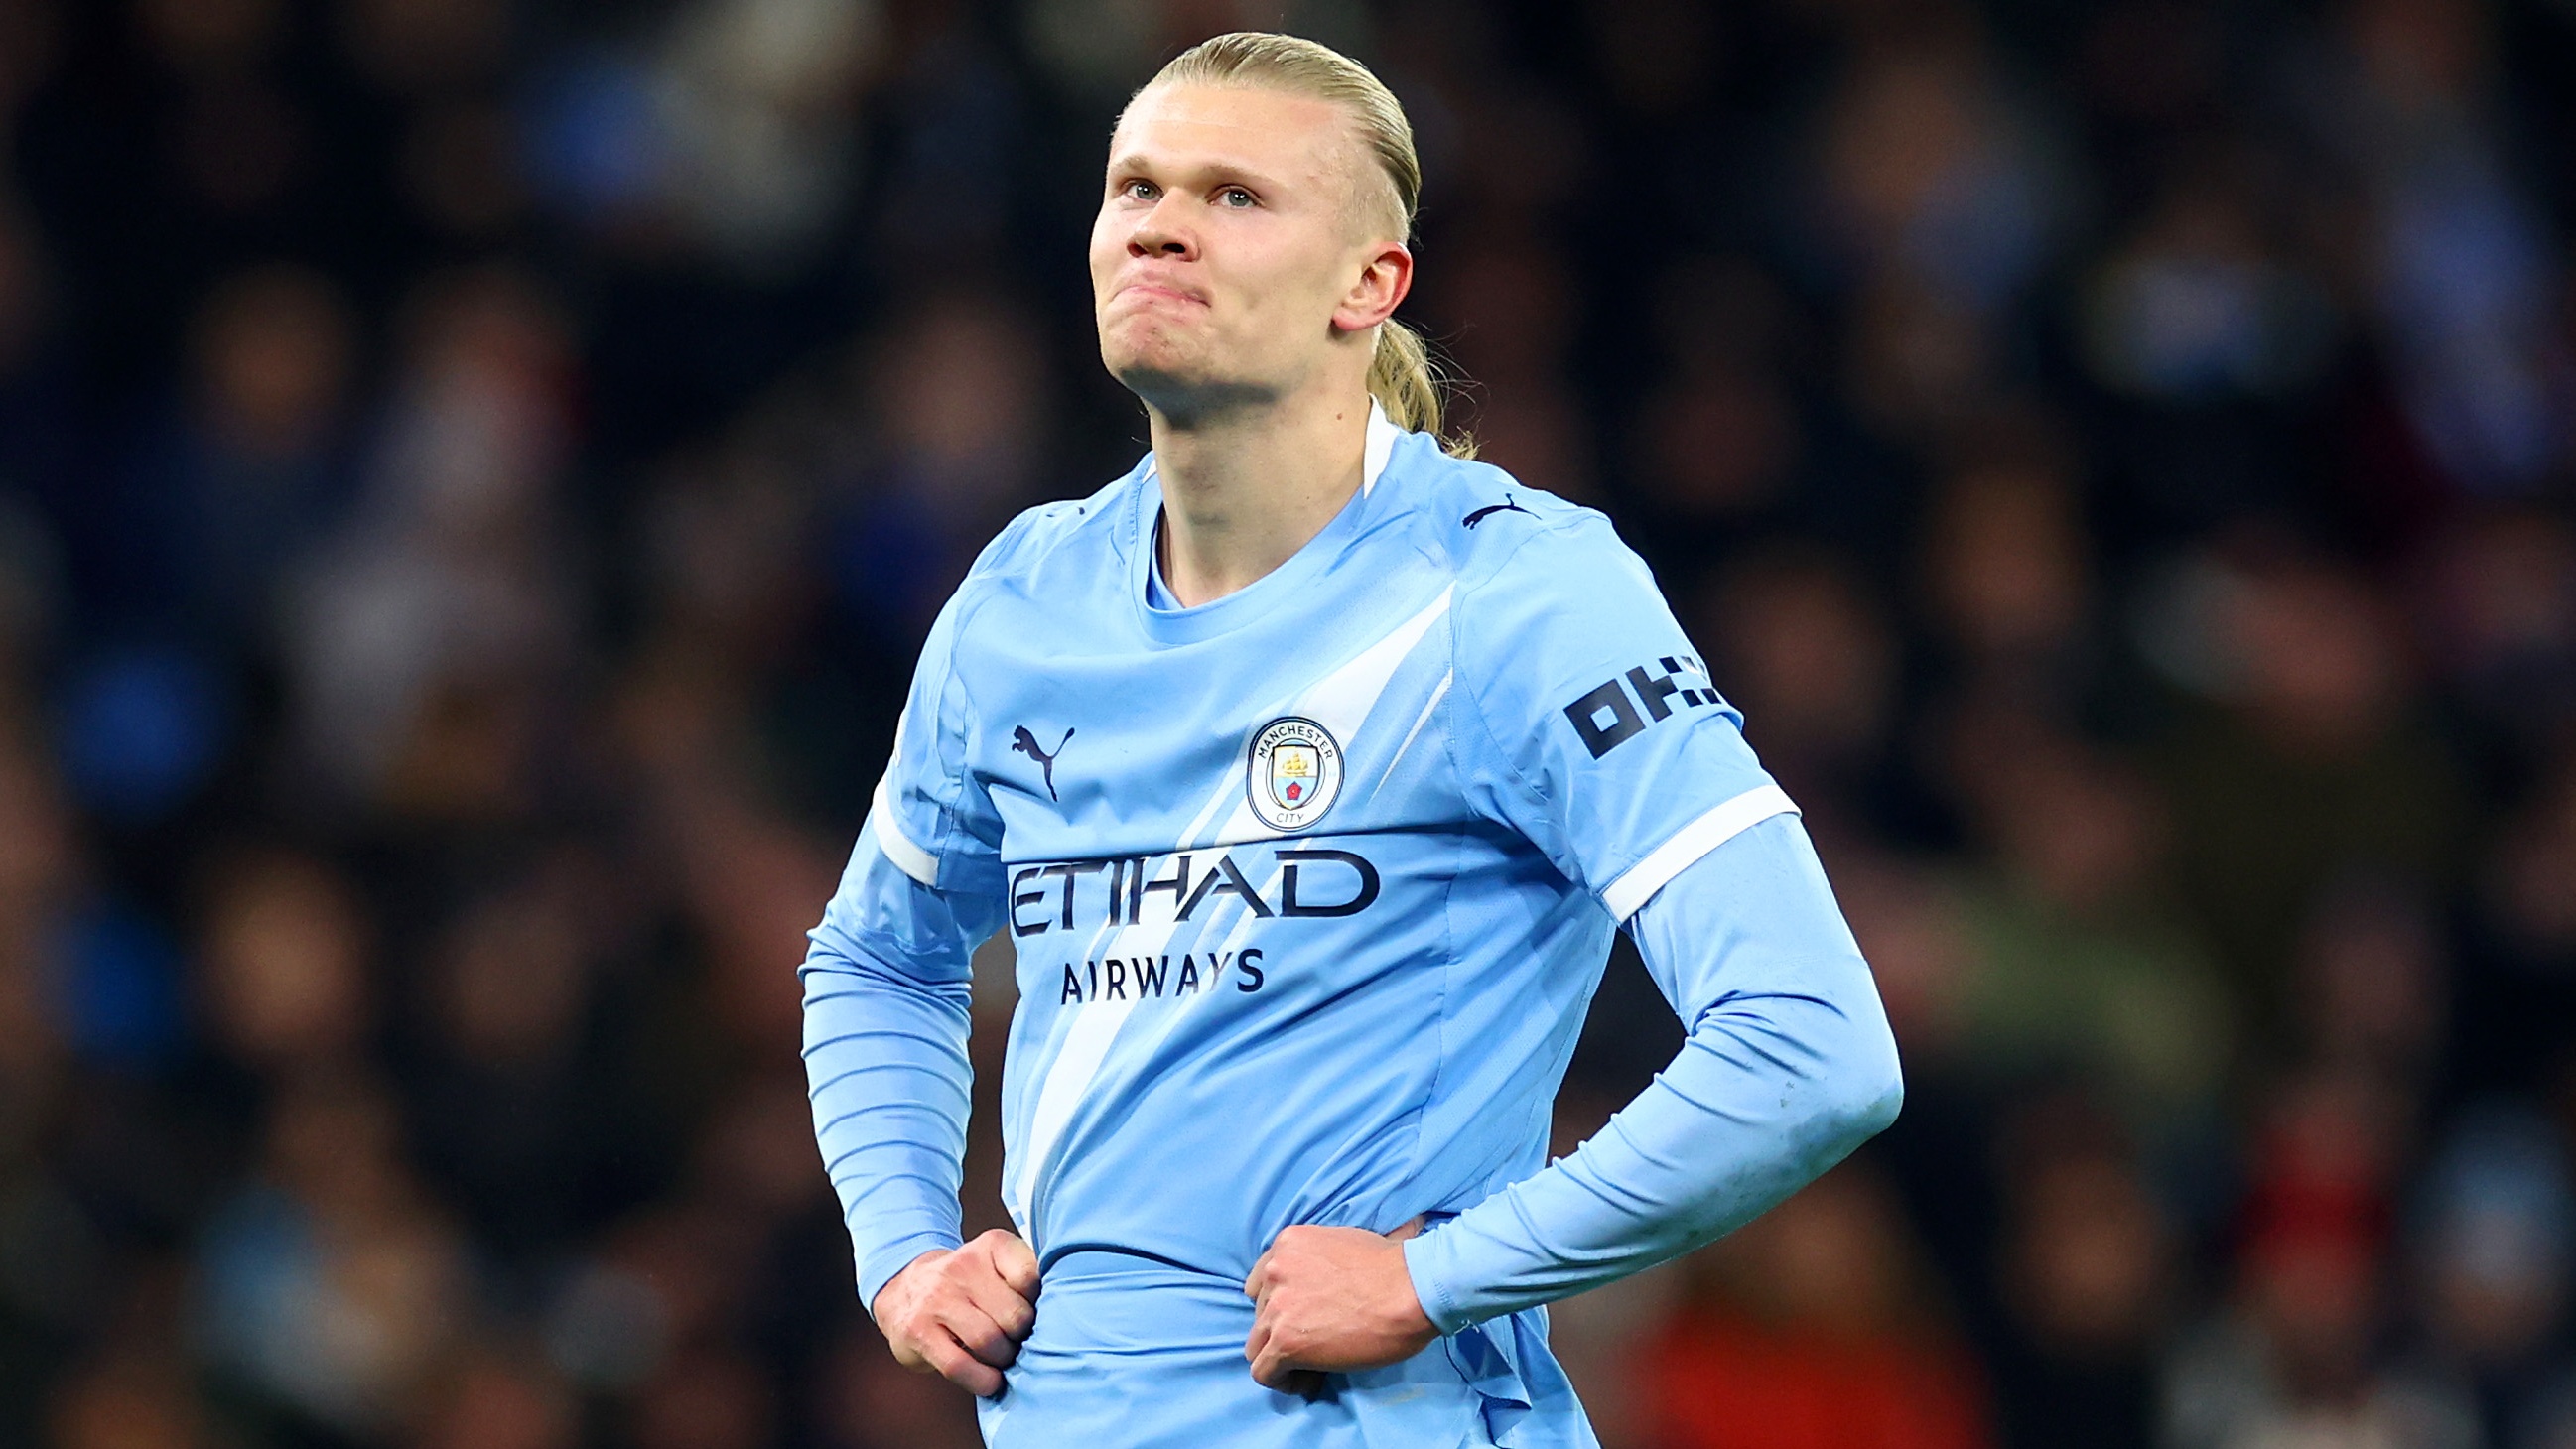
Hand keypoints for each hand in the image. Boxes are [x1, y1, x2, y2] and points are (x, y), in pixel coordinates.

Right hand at [871, 1229, 1040, 1397]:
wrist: (904, 1289)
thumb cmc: (967, 1284)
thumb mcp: (998, 1264)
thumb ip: (1028, 1278)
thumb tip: (1065, 1312)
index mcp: (991, 1246)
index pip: (1032, 1277)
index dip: (1041, 1304)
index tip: (1036, 1312)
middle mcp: (962, 1267)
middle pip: (1015, 1316)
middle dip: (1024, 1338)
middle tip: (1020, 1342)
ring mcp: (937, 1299)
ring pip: (989, 1341)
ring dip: (1004, 1359)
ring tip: (1003, 1357)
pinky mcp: (918, 1332)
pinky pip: (959, 1365)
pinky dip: (981, 1380)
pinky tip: (990, 1380)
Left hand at [1242, 1219, 1436, 1392]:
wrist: (1411, 1289)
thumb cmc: (1394, 1264)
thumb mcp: (1345, 1241)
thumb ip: (1321, 1258)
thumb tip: (1331, 1268)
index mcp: (1288, 1243)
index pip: (1261, 1282)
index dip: (1280, 1305)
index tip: (1305, 1318)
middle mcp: (1275, 1271)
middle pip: (1259, 1314)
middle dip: (1284, 1329)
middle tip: (1316, 1342)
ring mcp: (1277, 1308)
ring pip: (1256, 1345)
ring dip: (1281, 1356)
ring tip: (1312, 1366)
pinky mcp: (1286, 1342)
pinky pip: (1264, 1373)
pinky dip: (1283, 1381)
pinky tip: (1310, 1380)